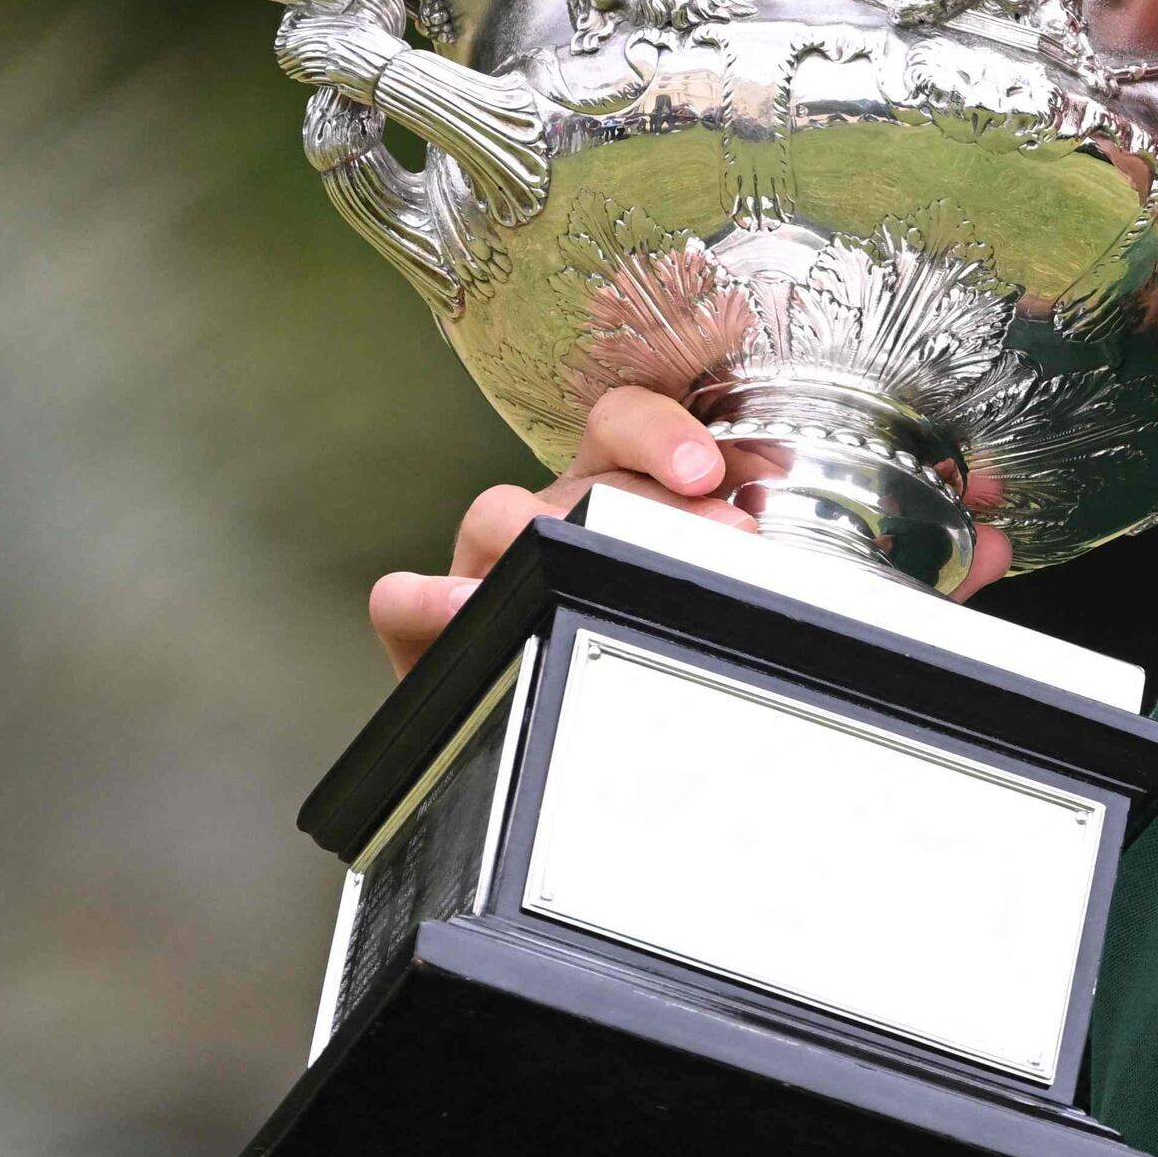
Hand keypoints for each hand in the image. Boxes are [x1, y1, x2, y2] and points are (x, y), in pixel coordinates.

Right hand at [366, 381, 766, 676]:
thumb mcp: (681, 602)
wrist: (546, 730)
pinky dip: (425, 601)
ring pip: (495, 515)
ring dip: (539, 533)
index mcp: (611, 494)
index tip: (711, 471)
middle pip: (581, 469)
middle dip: (646, 492)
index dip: (668, 434)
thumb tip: (755, 545)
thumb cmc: (623, 650)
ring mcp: (486, 564)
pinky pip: (402, 598)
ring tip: (578, 566)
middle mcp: (549, 515)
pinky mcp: (426, 623)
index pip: (632, 427)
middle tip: (702, 524)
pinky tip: (458, 610)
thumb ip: (715, 564)